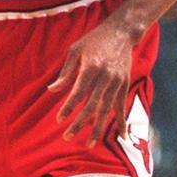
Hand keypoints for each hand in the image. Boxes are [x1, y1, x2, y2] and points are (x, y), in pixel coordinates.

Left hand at [48, 21, 135, 146]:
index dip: (68, 107)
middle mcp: (105, 76)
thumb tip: (51, 90)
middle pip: (92, 105)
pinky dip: (122, 121)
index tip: (59, 119)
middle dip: (80, 123)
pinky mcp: (125, 84)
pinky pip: (122, 106)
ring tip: (89, 144)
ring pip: (107, 109)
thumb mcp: (76, 50)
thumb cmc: (94, 40)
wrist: (121, 32)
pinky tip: (122, 136)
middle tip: (67, 136)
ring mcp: (117, 81)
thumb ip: (65, 72)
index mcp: (91, 66)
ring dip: (98, 128)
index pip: (78, 92)